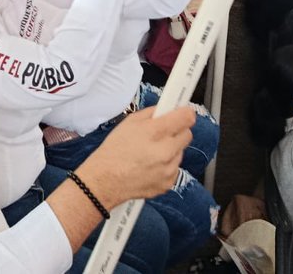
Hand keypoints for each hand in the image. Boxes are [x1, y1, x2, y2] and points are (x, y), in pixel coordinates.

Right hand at [78, 106, 194, 205]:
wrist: (105, 181)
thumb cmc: (114, 151)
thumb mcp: (129, 122)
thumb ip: (151, 113)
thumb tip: (166, 109)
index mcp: (155, 132)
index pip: (186, 118)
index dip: (185, 113)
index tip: (183, 112)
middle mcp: (165, 151)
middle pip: (187, 134)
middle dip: (177, 131)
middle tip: (163, 133)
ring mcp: (168, 169)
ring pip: (181, 152)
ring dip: (171, 149)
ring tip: (151, 152)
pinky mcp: (168, 183)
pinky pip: (175, 168)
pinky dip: (166, 166)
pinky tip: (150, 165)